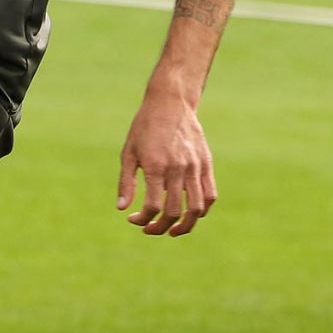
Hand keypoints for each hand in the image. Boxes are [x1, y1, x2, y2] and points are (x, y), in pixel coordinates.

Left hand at [117, 86, 217, 236]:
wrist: (171, 102)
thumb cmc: (144, 127)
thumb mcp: (128, 153)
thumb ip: (126, 182)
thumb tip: (122, 209)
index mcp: (156, 166)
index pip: (152, 207)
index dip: (142, 219)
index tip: (133, 219)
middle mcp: (177, 169)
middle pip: (174, 212)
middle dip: (161, 228)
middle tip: (150, 229)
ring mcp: (195, 167)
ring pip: (197, 208)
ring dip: (185, 225)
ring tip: (173, 230)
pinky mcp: (206, 164)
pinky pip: (210, 195)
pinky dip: (202, 210)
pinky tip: (190, 213)